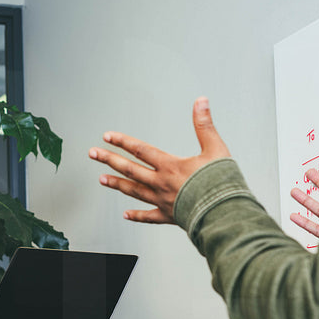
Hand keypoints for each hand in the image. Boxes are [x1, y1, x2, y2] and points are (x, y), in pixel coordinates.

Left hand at [90, 97, 231, 224]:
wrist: (225, 214)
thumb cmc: (222, 183)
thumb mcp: (216, 149)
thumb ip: (205, 125)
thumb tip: (200, 102)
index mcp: (171, 166)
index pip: (141, 150)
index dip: (123, 141)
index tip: (107, 136)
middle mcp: (161, 183)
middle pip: (130, 169)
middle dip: (109, 160)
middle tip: (93, 154)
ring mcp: (163, 201)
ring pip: (134, 191)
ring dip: (117, 184)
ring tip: (102, 180)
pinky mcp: (170, 217)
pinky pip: (149, 216)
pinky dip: (137, 216)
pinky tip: (126, 215)